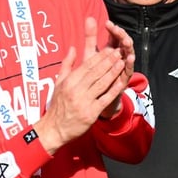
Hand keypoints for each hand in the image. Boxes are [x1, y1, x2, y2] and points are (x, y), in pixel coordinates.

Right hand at [35, 18, 128, 152]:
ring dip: (113, 72)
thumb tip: (73, 47)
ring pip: (102, 83)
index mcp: (69, 82)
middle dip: (109, 61)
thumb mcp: (58, 83)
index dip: (100, 56)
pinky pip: (105, 99)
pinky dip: (114, 90)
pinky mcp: (91, 113)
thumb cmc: (58, 105)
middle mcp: (76, 90)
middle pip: (96, 72)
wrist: (54, 129)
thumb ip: (67, 64)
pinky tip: (122, 82)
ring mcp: (84, 102)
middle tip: (120, 52)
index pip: (87, 65)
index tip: (110, 48)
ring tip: (123, 62)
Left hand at [99, 20, 135, 119]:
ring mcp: (122, 68)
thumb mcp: (90, 54)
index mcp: (111, 50)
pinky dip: (129, 64)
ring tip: (126, 41)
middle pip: (123, 43)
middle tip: (117, 30)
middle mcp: (119, 57)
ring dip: (128, 48)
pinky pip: (128, 70)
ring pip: (128, 55)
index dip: (112, 30)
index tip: (107, 24)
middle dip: (121, 36)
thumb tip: (89, 17)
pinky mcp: (123, 79)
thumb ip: (90, 37)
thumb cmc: (93, 75)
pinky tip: (129, 58)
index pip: (115, 37)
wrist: (95, 97)